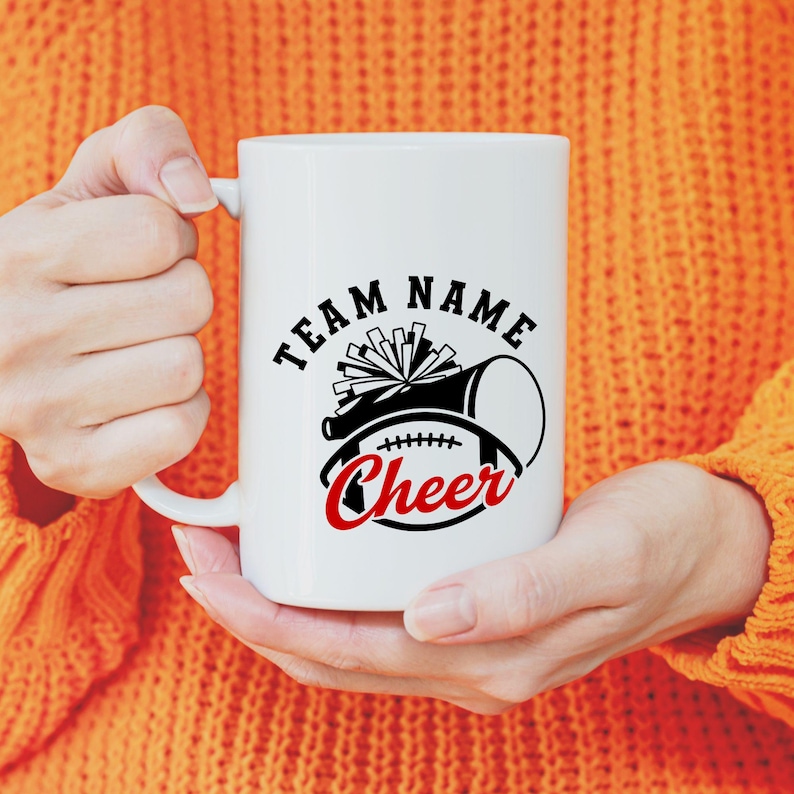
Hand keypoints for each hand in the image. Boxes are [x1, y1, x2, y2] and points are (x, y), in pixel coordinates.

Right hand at [0, 106, 216, 496]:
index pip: (163, 232)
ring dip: (179, 354)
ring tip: (135, 349)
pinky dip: (178, 412)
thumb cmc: (62, 266)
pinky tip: (140, 398)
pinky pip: (180, 429)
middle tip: (140, 306)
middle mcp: (15, 333)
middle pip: (188, 301)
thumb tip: (196, 192)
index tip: (139, 255)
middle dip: (180, 297)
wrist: (3, 351)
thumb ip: (147, 145)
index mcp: (22, 252)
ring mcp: (38, 409)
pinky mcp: (73, 464)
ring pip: (186, 366)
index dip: (170, 239)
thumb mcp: (91, 184)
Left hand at [173, 461, 771, 713]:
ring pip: (347, 640)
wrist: (704, 549)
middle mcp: (467, 664)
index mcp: (491, 662)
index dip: (266, 618)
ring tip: (235, 550)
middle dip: (252, 610)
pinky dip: (329, 593)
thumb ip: (520, 594)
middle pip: (330, 651)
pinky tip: (313, 552)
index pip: (347, 651)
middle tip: (200, 549)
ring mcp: (468, 644)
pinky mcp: (475, 612)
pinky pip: (379, 617)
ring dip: (282, 602)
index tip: (209, 572)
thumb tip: (428, 618)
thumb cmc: (659, 543)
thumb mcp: (601, 560)